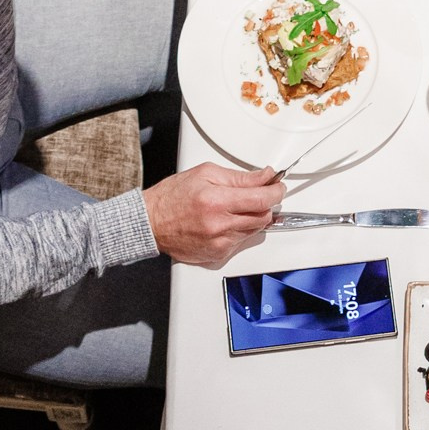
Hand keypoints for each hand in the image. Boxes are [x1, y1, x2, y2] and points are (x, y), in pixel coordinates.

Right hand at [146, 161, 285, 265]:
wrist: (150, 222)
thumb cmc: (172, 196)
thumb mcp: (206, 174)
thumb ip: (240, 177)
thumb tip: (265, 176)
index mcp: (217, 201)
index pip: (262, 199)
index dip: (276, 191)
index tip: (278, 186)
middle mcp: (220, 225)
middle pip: (263, 217)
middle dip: (265, 204)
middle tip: (257, 194)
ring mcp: (219, 243)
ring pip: (254, 230)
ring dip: (252, 217)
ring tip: (233, 207)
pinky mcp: (217, 255)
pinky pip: (241, 242)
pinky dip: (239, 231)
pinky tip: (224, 222)